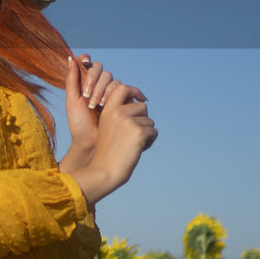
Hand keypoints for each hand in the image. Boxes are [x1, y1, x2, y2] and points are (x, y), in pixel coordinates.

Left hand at [62, 54, 122, 168]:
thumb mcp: (72, 101)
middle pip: (101, 71)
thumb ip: (71, 80)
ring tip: (98, 106)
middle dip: (94, 82)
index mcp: (85, 83)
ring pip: (113, 80)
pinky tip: (131, 94)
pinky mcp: (122, 100)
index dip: (87, 60)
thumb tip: (70, 57)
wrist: (90, 141)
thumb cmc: (79, 123)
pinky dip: (131, 91)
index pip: (89, 64)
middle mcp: (99, 85)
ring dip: (104, 91)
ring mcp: (111, 92)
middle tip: (87, 97)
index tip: (85, 62)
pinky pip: (127, 90)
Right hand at [62, 78, 156, 205]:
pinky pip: (154, 132)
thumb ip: (121, 115)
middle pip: (142, 106)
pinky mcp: (138, 132)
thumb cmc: (108, 153)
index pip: (122, 87)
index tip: (141, 98)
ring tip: (133, 145)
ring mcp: (128, 121)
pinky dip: (150, 142)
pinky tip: (138, 150)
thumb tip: (143, 104)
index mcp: (108, 110)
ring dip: (146, 133)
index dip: (134, 91)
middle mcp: (117, 112)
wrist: (105, 171)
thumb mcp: (109, 128)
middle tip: (133, 136)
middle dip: (143, 120)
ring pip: (149, 121)